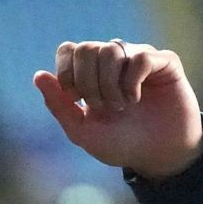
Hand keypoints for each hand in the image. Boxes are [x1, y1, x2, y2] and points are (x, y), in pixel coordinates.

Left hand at [34, 40, 202, 179]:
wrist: (157, 155)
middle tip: (99, 106)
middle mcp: (113, 59)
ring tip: (120, 106)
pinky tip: (134, 99)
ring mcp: (138, 57)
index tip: (75, 99)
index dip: (66, 72)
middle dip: (87, 81)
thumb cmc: (120, 143)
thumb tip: (38, 75)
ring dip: (109, 84)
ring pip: (111, 49)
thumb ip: (59, 105)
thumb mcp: (82, 130)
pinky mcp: (164, 62)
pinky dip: (132, 81)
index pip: (68, 49)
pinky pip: (140, 57)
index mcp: (90, 72)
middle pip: (86, 48)